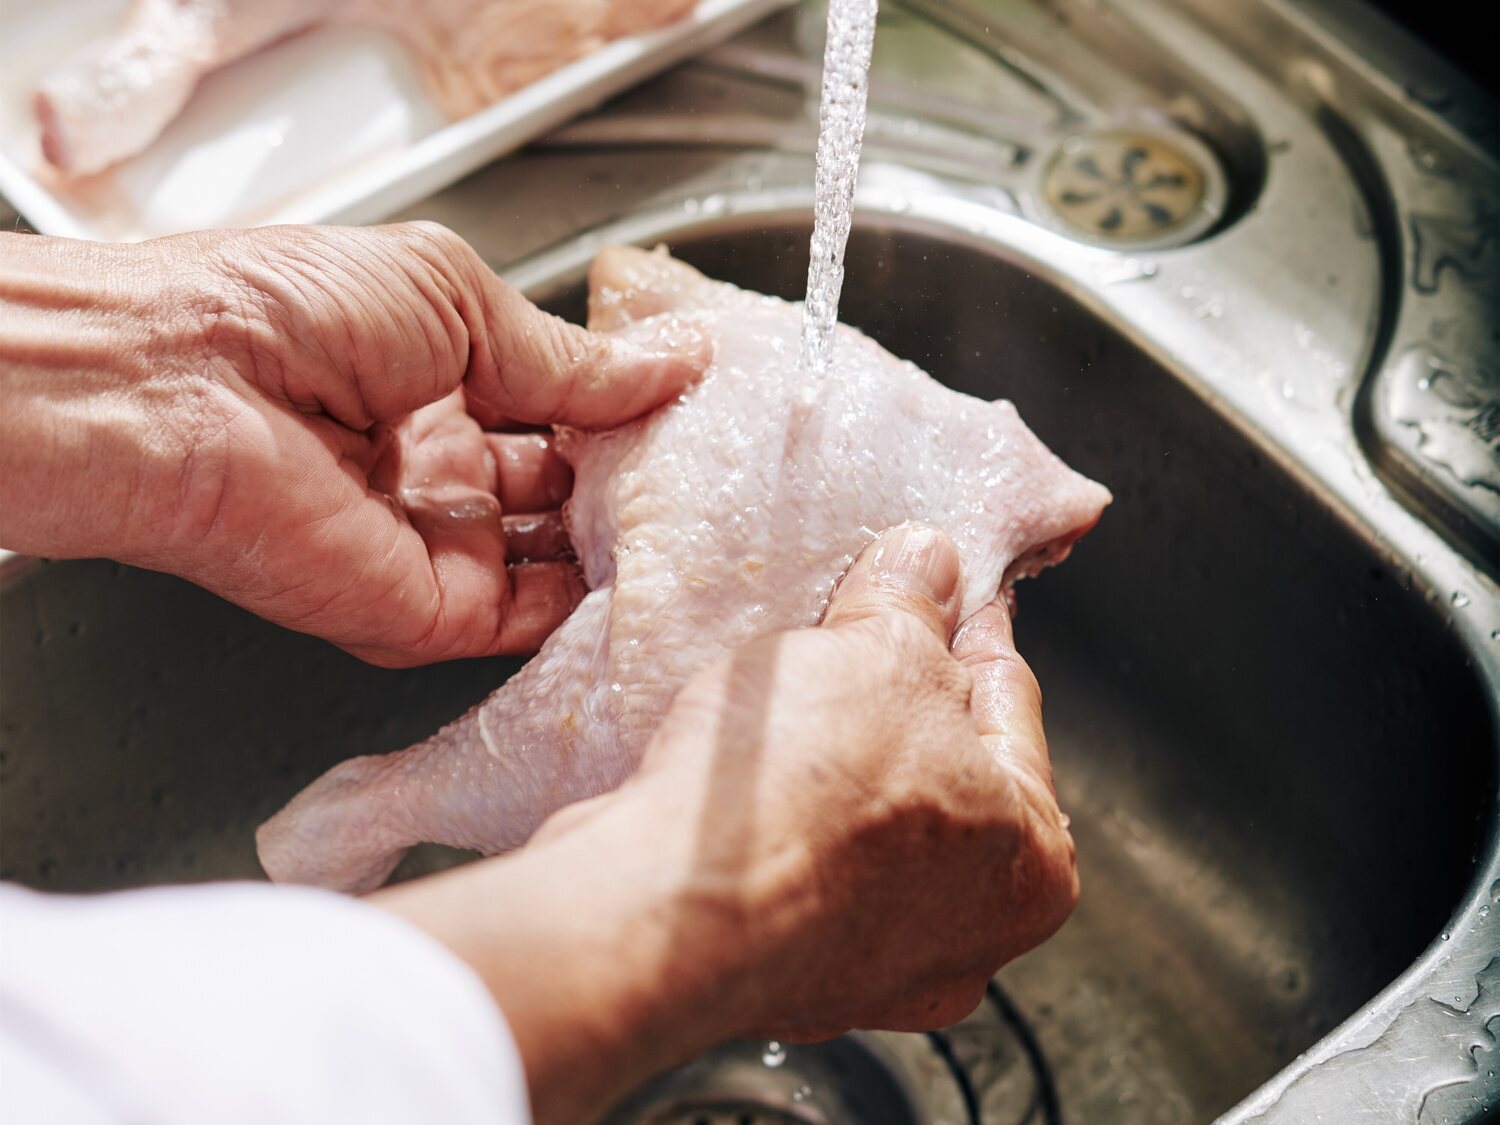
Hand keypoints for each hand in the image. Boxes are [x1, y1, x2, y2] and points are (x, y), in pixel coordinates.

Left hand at [0, 224, 704, 664]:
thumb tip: (671, 362)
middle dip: (628, 483)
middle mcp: (433, 466)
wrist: (183, 392)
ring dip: (616, 546)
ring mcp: (431, 543)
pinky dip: (584, 608)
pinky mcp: (424, 613)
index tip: (691, 408)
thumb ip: (568, 357)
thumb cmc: (288, 313)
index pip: (549, 408)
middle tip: (706, 471)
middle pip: (556, 490)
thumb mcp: (457, 298)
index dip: (619, 409)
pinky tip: (642, 576)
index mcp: (433, 380)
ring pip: (550, 563)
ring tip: (696, 523)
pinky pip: (522, 623)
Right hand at [375, 524, 1077, 1122]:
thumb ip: (914, 606)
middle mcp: (964, 931)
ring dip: (832, 747)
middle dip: (897, 688)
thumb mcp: (881, 654)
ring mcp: (866, 960)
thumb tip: (927, 563)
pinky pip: (793, 855)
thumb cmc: (802, 804)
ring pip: (861, 814)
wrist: (662, 909)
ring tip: (792, 679)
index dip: (968, 619)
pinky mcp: (777, 961)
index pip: (1009, 697)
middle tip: (861, 620)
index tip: (945, 581)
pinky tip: (749, 754)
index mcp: (1030, 860)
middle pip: (938, 763)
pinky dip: (779, 806)